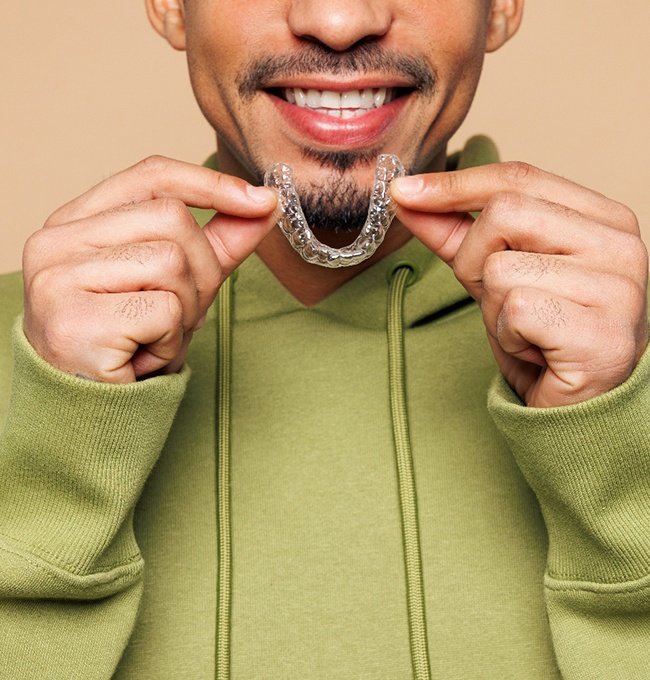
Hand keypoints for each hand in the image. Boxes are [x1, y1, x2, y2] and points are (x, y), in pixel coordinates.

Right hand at [23, 156, 276, 382]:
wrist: (91, 413)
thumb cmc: (129, 344)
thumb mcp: (178, 284)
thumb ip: (217, 242)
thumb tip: (265, 204)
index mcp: (76, 222)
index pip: (151, 176)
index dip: (212, 184)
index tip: (262, 200)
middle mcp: (55, 241)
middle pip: (172, 219)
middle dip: (201, 272)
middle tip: (179, 315)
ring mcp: (58, 279)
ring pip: (172, 262)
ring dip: (185, 312)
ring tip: (154, 338)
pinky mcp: (74, 320)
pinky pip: (164, 311)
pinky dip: (171, 341)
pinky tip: (142, 358)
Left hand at [392, 162, 648, 407]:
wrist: (572, 406)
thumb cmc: (539, 335)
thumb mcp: (494, 274)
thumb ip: (456, 233)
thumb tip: (406, 195)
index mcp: (603, 218)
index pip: (518, 177)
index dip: (454, 185)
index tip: (404, 191)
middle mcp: (620, 244)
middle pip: (504, 214)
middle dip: (474, 261)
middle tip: (499, 299)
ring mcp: (618, 289)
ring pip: (501, 268)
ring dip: (493, 308)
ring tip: (524, 329)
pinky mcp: (601, 334)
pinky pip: (515, 309)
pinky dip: (507, 335)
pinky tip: (534, 350)